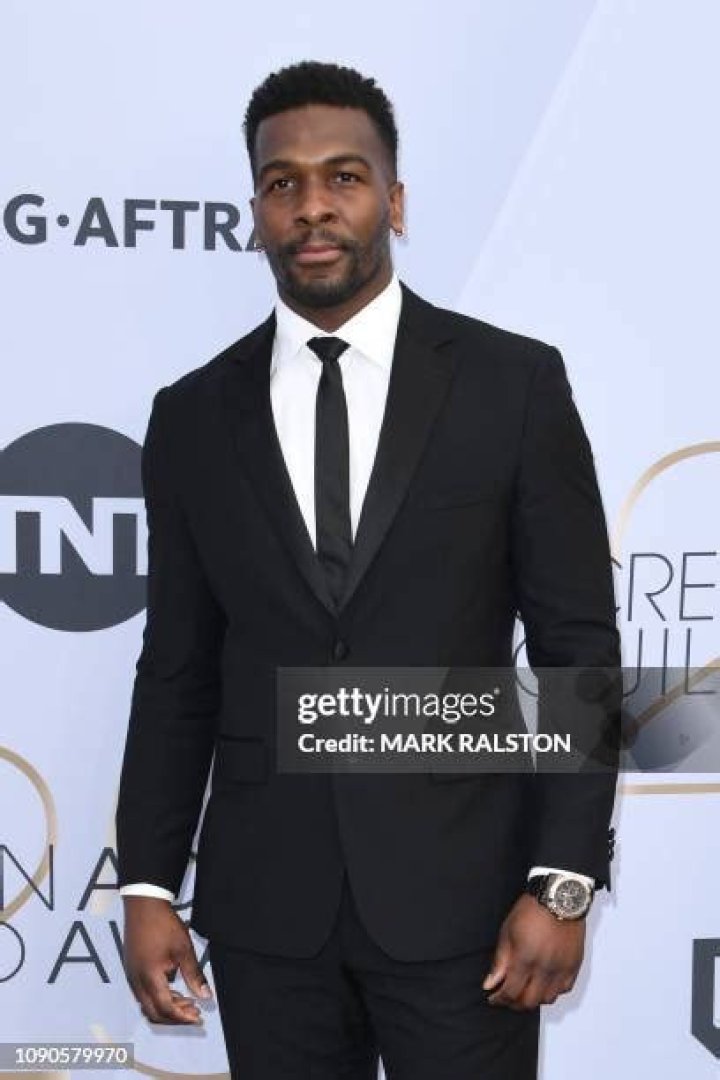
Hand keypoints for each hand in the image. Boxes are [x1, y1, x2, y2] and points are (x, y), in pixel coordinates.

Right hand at [122, 896, 212, 1024]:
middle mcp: (136, 981)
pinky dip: (159, 998)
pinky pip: (143, 994)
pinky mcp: (131, 970)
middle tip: (195, 1011)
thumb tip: (206, 996)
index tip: (199, 1017)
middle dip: (175, 1017)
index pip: (165, 1008)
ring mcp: (131, 976)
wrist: (143, 904)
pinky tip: (173, 989)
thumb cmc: (164, 925)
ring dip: (167, 1008)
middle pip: (153, 1013)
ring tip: (187, 1001)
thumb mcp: (184, 949)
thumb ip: (194, 975)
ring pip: (147, 1005)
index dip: (182, 1017)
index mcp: (149, 977)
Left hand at [482, 893, 584, 1009]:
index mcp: (525, 959)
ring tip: (525, 990)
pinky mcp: (574, 966)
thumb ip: (500, 961)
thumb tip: (490, 983)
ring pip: (548, 999)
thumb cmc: (532, 910)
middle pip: (529, 1001)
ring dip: (534, 999)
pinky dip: (553, 991)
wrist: (559, 897)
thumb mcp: (507, 932)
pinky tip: (544, 984)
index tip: (493, 997)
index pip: (511, 992)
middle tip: (507, 997)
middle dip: (514, 1003)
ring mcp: (562, 969)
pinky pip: (564, 990)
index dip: (499, 999)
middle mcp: (545, 968)